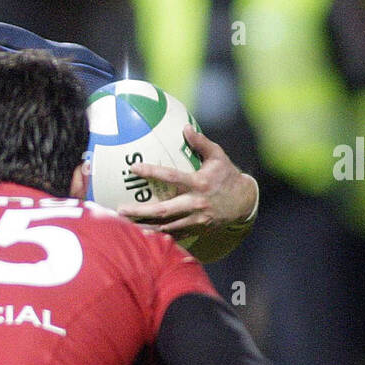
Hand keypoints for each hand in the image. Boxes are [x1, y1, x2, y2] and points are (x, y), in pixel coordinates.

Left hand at [117, 126, 257, 234]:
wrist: (244, 202)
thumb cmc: (228, 176)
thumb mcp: (218, 156)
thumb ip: (201, 143)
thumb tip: (185, 128)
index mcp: (199, 183)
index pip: (171, 176)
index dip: (152, 172)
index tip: (134, 168)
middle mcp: (196, 203)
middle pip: (164, 210)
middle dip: (141, 211)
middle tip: (120, 209)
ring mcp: (196, 219)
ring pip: (166, 226)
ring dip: (145, 226)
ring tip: (125, 225)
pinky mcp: (197, 229)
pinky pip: (175, 235)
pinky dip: (159, 236)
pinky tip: (142, 236)